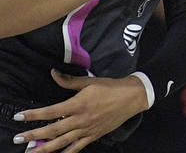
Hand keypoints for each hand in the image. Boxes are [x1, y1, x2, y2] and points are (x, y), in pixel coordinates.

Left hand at [11, 70, 148, 152]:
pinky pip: (77, 148)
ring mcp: (87, 129)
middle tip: (18, 139)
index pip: (51, 111)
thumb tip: (53, 74)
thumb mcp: (90, 81)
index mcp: (79, 103)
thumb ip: (69, 81)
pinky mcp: (94, 136)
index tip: (19, 117)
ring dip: (44, 148)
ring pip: (62, 142)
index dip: (33, 115)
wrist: (132, 97)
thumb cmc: (111, 87)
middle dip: (34, 135)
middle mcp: (81, 119)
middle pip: (53, 130)